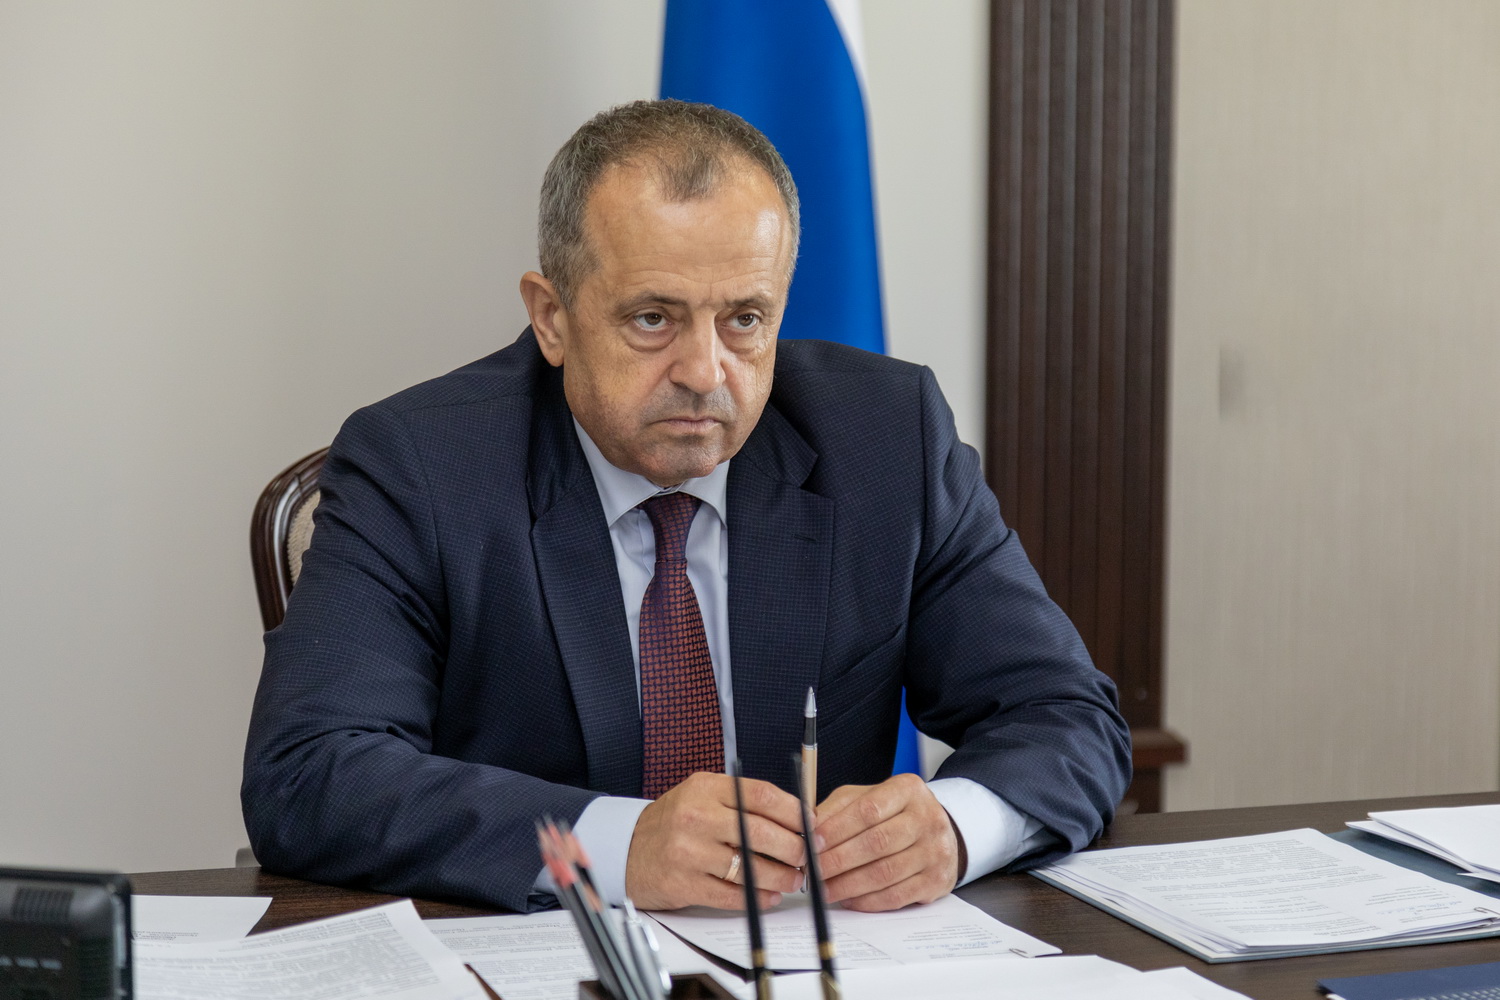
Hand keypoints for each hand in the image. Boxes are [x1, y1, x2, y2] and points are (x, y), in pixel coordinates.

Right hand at [626, 771, 806, 910]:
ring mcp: (689, 851)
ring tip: (792, 879)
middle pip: (761, 832)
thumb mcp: (701, 797)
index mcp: (706, 787)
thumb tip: (794, 819)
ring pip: (750, 867)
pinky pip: (732, 894)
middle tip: (807, 856)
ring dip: (780, 877)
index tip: (811, 824)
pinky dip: (757, 898)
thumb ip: (740, 802)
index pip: (761, 795)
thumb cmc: (673, 823)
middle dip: (794, 848)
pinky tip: (768, 896)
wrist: (625, 850)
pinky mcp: (684, 883)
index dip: (794, 811)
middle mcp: (697, 816)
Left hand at [814, 772, 962, 910]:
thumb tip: (809, 828)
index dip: (837, 829)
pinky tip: (849, 899)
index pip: (869, 810)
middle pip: (877, 843)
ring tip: (825, 888)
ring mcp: (935, 851)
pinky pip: (896, 896)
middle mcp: (927, 818)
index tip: (813, 843)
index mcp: (907, 790)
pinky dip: (868, 901)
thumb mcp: (867, 797)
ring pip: (885, 873)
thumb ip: (838, 809)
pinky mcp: (936, 880)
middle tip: (814, 871)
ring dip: (849, 884)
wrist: (939, 833)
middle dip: (839, 860)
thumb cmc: (894, 814)